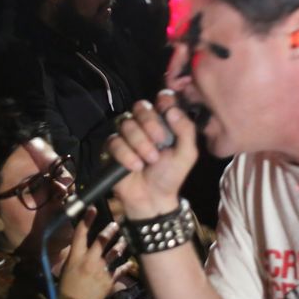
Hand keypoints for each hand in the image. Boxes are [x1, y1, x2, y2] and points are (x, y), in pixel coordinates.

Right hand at [59, 207, 133, 298]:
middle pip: (101, 240)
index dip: (87, 219)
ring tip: (125, 239)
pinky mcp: (109, 280)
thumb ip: (76, 253)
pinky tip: (130, 262)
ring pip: (114, 252)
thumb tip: (83, 241)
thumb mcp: (67, 267)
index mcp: (75, 256)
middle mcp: (89, 261)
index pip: (80, 233)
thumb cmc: (67, 285)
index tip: (93, 208)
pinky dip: (126, 266)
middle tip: (116, 224)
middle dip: (110, 230)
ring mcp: (100, 270)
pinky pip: (120, 270)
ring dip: (121, 244)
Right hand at [107, 93, 197, 219]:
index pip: (161, 99)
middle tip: (160, 143)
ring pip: (127, 124)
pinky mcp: (111, 148)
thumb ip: (186, 130)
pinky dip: (126, 155)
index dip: (163, 100)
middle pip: (141, 107)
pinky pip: (114, 141)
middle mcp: (143, 124)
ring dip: (140, 143)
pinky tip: (135, 166)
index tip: (166, 108)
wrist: (153, 198)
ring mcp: (126, 135)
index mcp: (163, 122)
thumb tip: (172, 109)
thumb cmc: (170, 175)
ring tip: (149, 161)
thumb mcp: (187, 154)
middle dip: (151, 124)